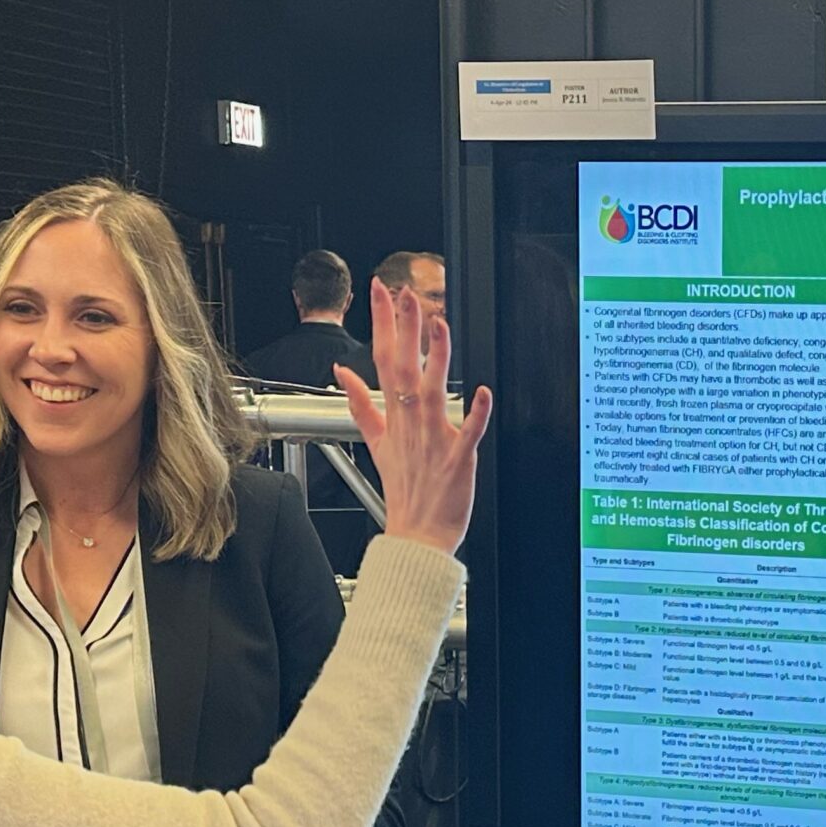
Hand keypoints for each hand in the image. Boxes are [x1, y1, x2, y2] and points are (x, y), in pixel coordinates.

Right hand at [332, 277, 489, 556]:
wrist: (416, 535)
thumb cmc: (404, 489)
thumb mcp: (376, 442)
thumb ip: (361, 404)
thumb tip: (342, 372)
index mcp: (394, 416)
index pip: (383, 359)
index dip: (382, 323)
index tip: (381, 291)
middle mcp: (411, 423)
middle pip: (403, 367)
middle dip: (404, 329)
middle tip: (404, 292)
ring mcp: (434, 441)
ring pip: (432, 391)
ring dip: (435, 358)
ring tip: (438, 324)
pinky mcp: (458, 460)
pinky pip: (467, 434)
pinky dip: (475, 414)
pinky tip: (483, 391)